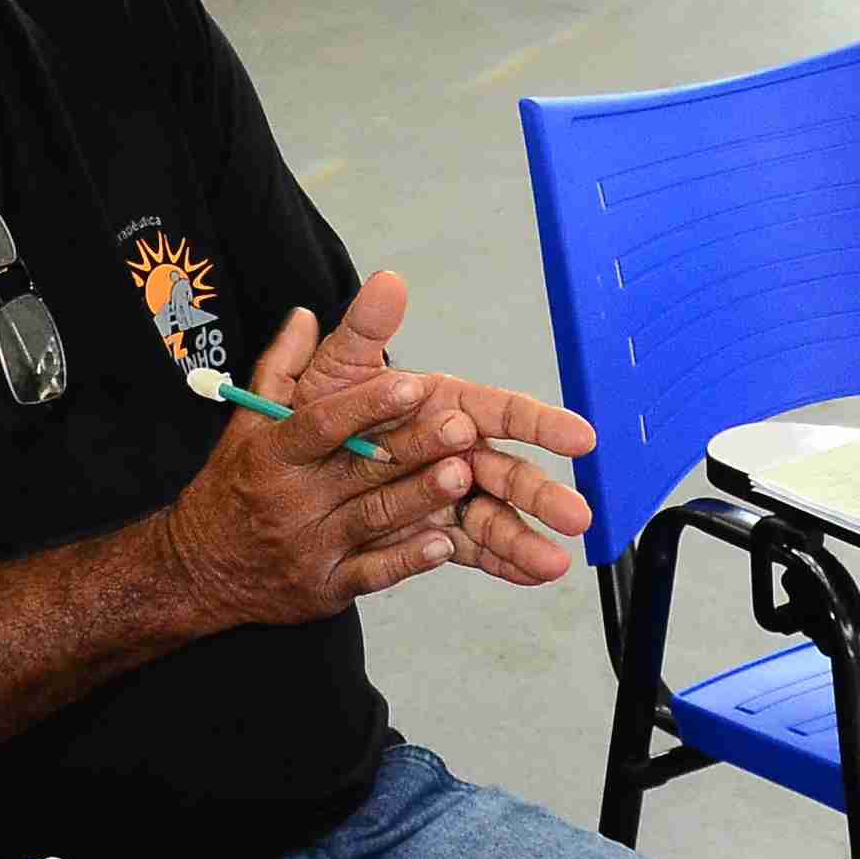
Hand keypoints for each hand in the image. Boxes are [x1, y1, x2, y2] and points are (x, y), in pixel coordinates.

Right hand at [157, 302, 510, 623]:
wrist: (198, 572)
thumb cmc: (233, 486)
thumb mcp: (245, 425)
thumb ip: (281, 368)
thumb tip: (307, 314)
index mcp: (272, 454)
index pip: (321, 425)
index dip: (365, 405)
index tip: (410, 383)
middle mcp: (292, 500)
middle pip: (361, 470)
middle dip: (414, 448)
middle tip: (462, 427)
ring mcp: (310, 547)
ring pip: (374, 519)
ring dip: (421, 499)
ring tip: (463, 475)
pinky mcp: (326, 587)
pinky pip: (373, 573)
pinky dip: (407, 559)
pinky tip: (443, 543)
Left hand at [298, 267, 598, 585]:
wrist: (279, 482)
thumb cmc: (312, 418)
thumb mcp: (330, 373)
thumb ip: (362, 332)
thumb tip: (386, 282)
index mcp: (441, 406)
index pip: (500, 411)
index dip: (541, 423)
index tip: (580, 436)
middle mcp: (453, 451)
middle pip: (506, 471)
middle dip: (542, 492)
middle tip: (576, 515)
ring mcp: (446, 497)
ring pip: (493, 516)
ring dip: (525, 538)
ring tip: (553, 563)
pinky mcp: (431, 535)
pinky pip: (470, 551)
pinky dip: (500, 565)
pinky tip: (529, 576)